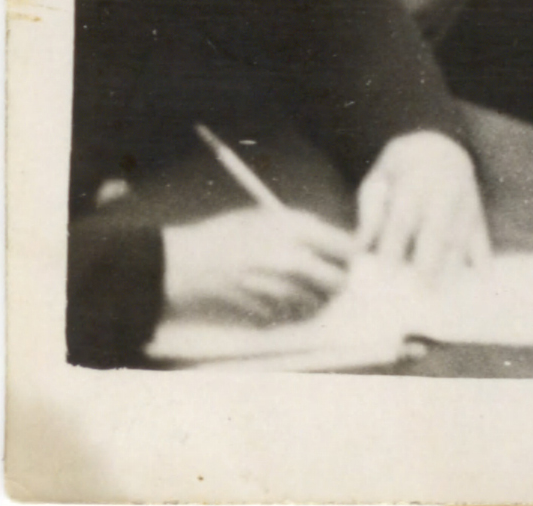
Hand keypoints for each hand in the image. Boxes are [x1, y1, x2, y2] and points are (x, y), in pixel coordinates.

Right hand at [162, 204, 352, 324]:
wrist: (181, 264)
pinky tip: (278, 301)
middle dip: (338, 282)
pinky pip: (288, 315)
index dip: (352, 255)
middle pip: (337, 280)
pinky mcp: (260, 311)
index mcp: (294, 229)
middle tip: (334, 280)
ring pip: (315, 302)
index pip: (345, 246)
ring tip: (307, 291)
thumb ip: (301, 228)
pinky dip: (288, 311)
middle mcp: (290, 259)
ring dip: (315, 299)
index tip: (350, 258)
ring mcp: (275, 288)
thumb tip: (333, 242)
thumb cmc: (222, 235)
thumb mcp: (265, 217)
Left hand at [354, 131, 488, 283]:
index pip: (402, 220)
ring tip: (444, 294)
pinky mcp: (476, 210)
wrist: (436, 147)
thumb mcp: (377, 183)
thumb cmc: (396, 174)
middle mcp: (443, 192)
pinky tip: (484, 277)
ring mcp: (464, 200)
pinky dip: (484, 255)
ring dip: (454, 264)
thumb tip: (360, 250)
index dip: (394, 247)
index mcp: (413, 184)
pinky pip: (482, 233)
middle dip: (430, 261)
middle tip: (421, 292)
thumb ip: (370, 214)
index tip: (385, 275)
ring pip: (461, 235)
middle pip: (437, 230)